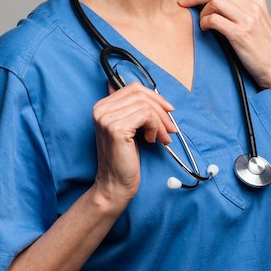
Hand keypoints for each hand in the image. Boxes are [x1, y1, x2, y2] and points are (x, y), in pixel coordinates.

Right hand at [92, 82, 175, 202]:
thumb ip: (129, 108)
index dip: (154, 97)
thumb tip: (135, 86)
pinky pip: (146, 116)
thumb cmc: (124, 158)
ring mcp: (107, 118)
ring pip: (145, 105)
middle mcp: (101, 109)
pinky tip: (152, 140)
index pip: (132, 88)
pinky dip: (155, 127)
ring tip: (163, 137)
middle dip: (160, 109)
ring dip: (160, 121)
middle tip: (169, 127)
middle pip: (140, 94)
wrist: (115, 184)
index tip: (167, 110)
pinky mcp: (116, 129)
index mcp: (101, 106)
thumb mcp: (127, 128)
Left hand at [178, 0, 270, 89]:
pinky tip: (205, 29)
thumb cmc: (265, 52)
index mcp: (257, 3)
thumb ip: (241, 14)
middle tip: (183, 2)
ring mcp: (248, 20)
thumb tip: (215, 7)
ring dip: (202, 11)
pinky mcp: (241, 33)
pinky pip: (214, 19)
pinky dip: (205, 22)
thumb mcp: (256, 25)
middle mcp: (253, 7)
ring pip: (215, 1)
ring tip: (201, 23)